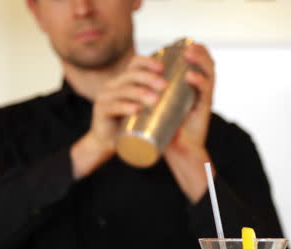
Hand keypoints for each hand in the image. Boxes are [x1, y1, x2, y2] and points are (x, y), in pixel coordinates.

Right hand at [72, 56, 166, 178]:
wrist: (106, 144)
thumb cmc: (129, 126)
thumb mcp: (143, 111)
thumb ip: (159, 104)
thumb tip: (189, 102)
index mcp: (123, 81)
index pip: (135, 64)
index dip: (148, 62)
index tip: (163, 69)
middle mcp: (112, 86)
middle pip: (130, 75)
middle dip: (148, 78)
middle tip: (164, 86)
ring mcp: (104, 97)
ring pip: (123, 90)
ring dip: (140, 93)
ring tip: (155, 100)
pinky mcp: (100, 112)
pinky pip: (113, 107)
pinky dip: (125, 107)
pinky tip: (136, 109)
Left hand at [163, 42, 215, 202]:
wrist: (178, 150)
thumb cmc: (167, 128)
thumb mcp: (161, 104)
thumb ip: (153, 91)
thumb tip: (133, 74)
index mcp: (193, 86)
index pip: (199, 63)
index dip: (194, 50)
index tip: (180, 44)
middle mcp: (202, 90)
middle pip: (207, 63)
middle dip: (198, 51)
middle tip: (186, 46)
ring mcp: (204, 98)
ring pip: (209, 73)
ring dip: (200, 60)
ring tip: (189, 54)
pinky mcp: (204, 109)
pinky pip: (206, 92)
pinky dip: (199, 82)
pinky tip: (191, 77)